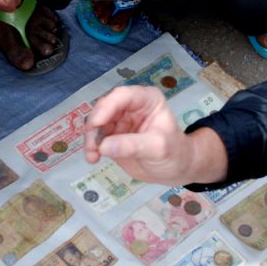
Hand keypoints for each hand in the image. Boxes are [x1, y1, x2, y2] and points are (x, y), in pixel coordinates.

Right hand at [83, 85, 225, 184]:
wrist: (176, 169)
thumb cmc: (174, 153)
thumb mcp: (157, 148)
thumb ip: (132, 146)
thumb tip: (103, 146)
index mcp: (146, 99)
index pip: (123, 96)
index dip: (107, 107)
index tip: (96, 123)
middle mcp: (130, 106)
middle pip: (104, 108)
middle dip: (95, 126)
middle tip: (93, 145)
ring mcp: (119, 121)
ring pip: (96, 123)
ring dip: (90, 139)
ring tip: (93, 156)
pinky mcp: (111, 136)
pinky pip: (95, 138)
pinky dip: (91, 147)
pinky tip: (93, 159)